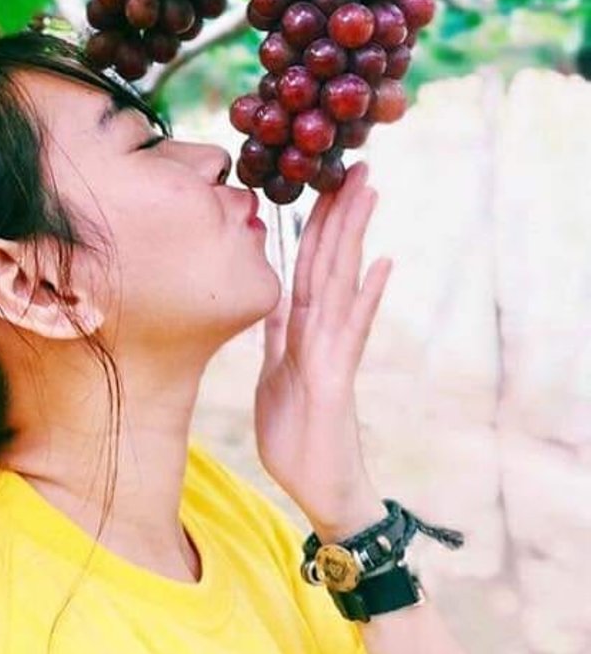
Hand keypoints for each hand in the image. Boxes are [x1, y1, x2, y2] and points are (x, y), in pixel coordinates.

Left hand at [254, 162, 391, 535]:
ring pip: (341, 282)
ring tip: (367, 192)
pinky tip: (381, 264)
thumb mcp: (274, 378)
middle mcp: (322, 332)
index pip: (307, 265)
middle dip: (340, 212)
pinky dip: (366, 298)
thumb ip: (278, 340)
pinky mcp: (337, 378)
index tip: (320, 182)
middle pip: (330, 261)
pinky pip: (352, 331)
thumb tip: (273, 305)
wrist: (321, 490)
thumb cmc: (297, 437)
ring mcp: (333, 352)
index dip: (313, 224)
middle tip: (355, 164)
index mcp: (301, 331)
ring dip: (354, 236)